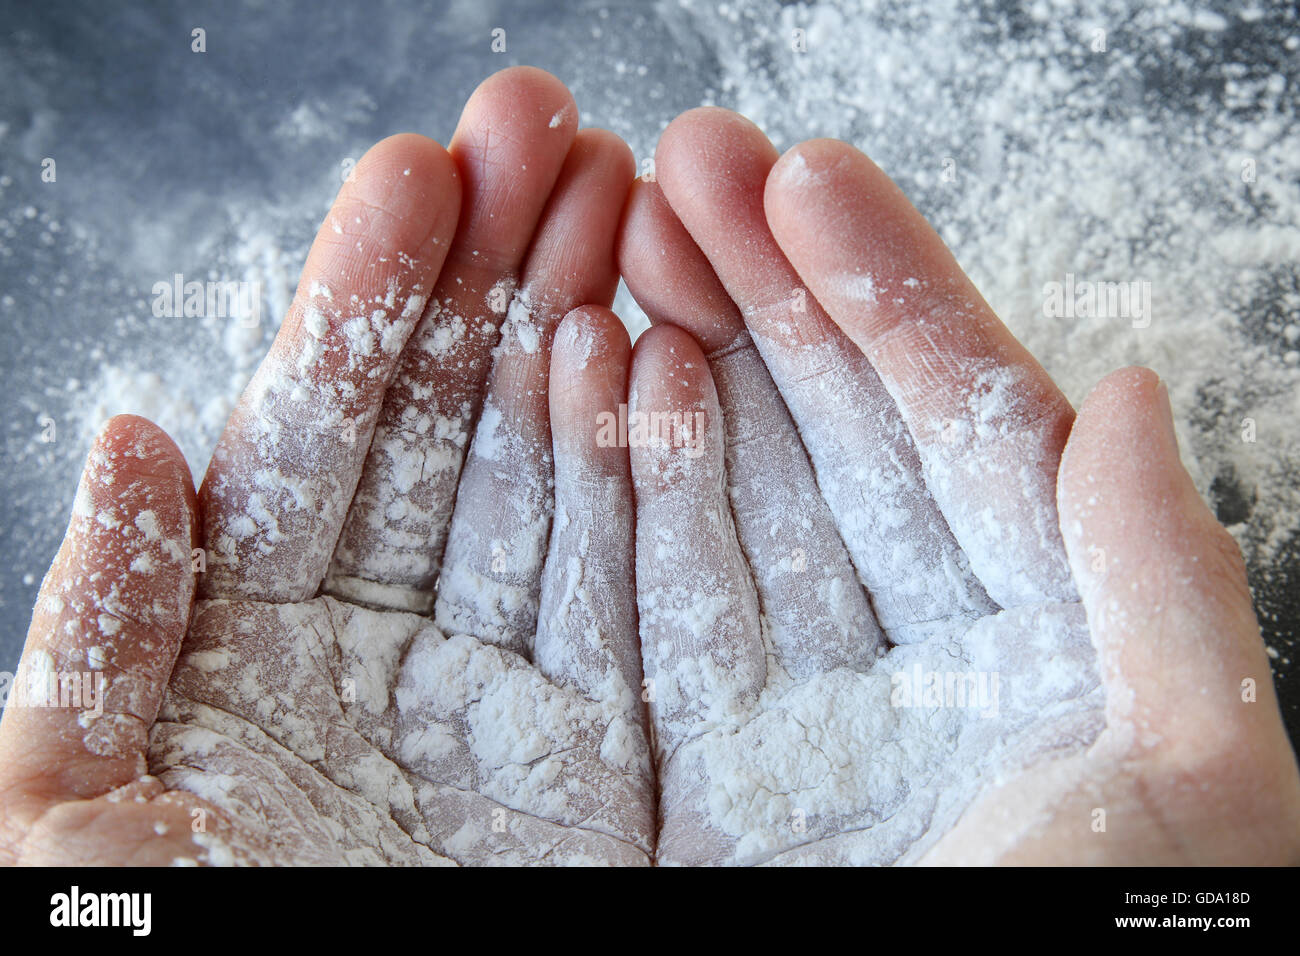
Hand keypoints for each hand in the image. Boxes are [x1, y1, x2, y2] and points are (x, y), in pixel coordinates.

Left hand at [0, 68, 653, 865]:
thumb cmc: (139, 939)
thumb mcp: (62, 798)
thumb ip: (101, 623)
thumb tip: (132, 436)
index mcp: (254, 644)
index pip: (320, 436)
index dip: (365, 298)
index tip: (414, 170)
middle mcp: (395, 650)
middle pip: (455, 426)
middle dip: (496, 268)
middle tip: (546, 129)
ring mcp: (512, 697)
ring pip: (554, 481)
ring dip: (582, 330)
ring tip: (619, 198)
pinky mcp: (609, 764)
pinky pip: (637, 602)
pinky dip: (653, 479)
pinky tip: (658, 358)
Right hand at [615, 108, 1299, 864]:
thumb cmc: (1074, 942)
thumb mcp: (1186, 785)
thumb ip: (1162, 588)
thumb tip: (1133, 399)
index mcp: (1028, 647)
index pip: (954, 427)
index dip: (887, 291)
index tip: (808, 177)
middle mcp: (897, 656)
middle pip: (820, 430)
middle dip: (758, 284)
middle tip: (684, 159)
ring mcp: (774, 704)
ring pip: (718, 488)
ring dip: (669, 351)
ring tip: (618, 235)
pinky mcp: (669, 769)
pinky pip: (633, 600)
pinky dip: (602, 484)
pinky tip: (580, 374)